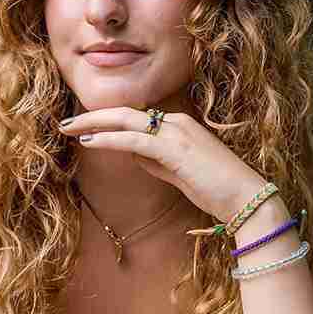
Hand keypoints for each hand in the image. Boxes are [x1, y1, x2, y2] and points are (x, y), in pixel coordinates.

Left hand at [57, 106, 266, 224]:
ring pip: (126, 121)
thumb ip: (158, 162)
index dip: (108, 122)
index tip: (84, 128)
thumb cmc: (218, 191)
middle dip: (93, 116)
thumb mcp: (181, 174)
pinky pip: (134, 140)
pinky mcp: (175, 149)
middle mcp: (177, 123)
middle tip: (65, 122)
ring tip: (67, 128)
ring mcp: (177, 133)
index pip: (137, 120)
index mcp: (180, 126)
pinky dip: (109, 139)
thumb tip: (134, 156)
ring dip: (93, 124)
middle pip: (126, 113)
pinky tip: (88, 142)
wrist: (247, 200)